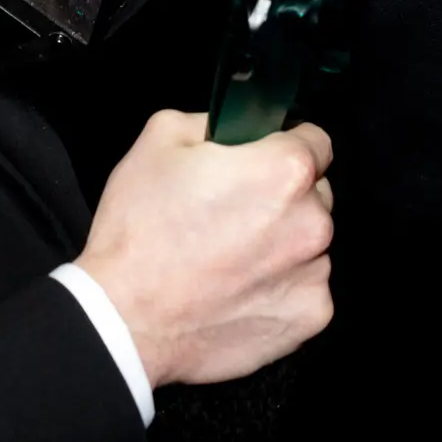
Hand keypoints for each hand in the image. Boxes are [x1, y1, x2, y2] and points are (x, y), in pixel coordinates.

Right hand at [76, 110, 333, 386]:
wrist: (125, 320)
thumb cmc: (140, 233)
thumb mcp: (159, 140)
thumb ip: (214, 121)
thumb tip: (236, 128)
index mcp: (285, 171)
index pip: (316, 141)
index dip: (284, 145)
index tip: (262, 160)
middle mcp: (311, 222)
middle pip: (315, 195)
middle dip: (283, 198)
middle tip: (234, 212)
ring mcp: (313, 275)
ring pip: (309, 244)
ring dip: (282, 245)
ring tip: (229, 257)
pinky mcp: (307, 318)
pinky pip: (304, 290)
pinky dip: (279, 289)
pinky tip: (237, 289)